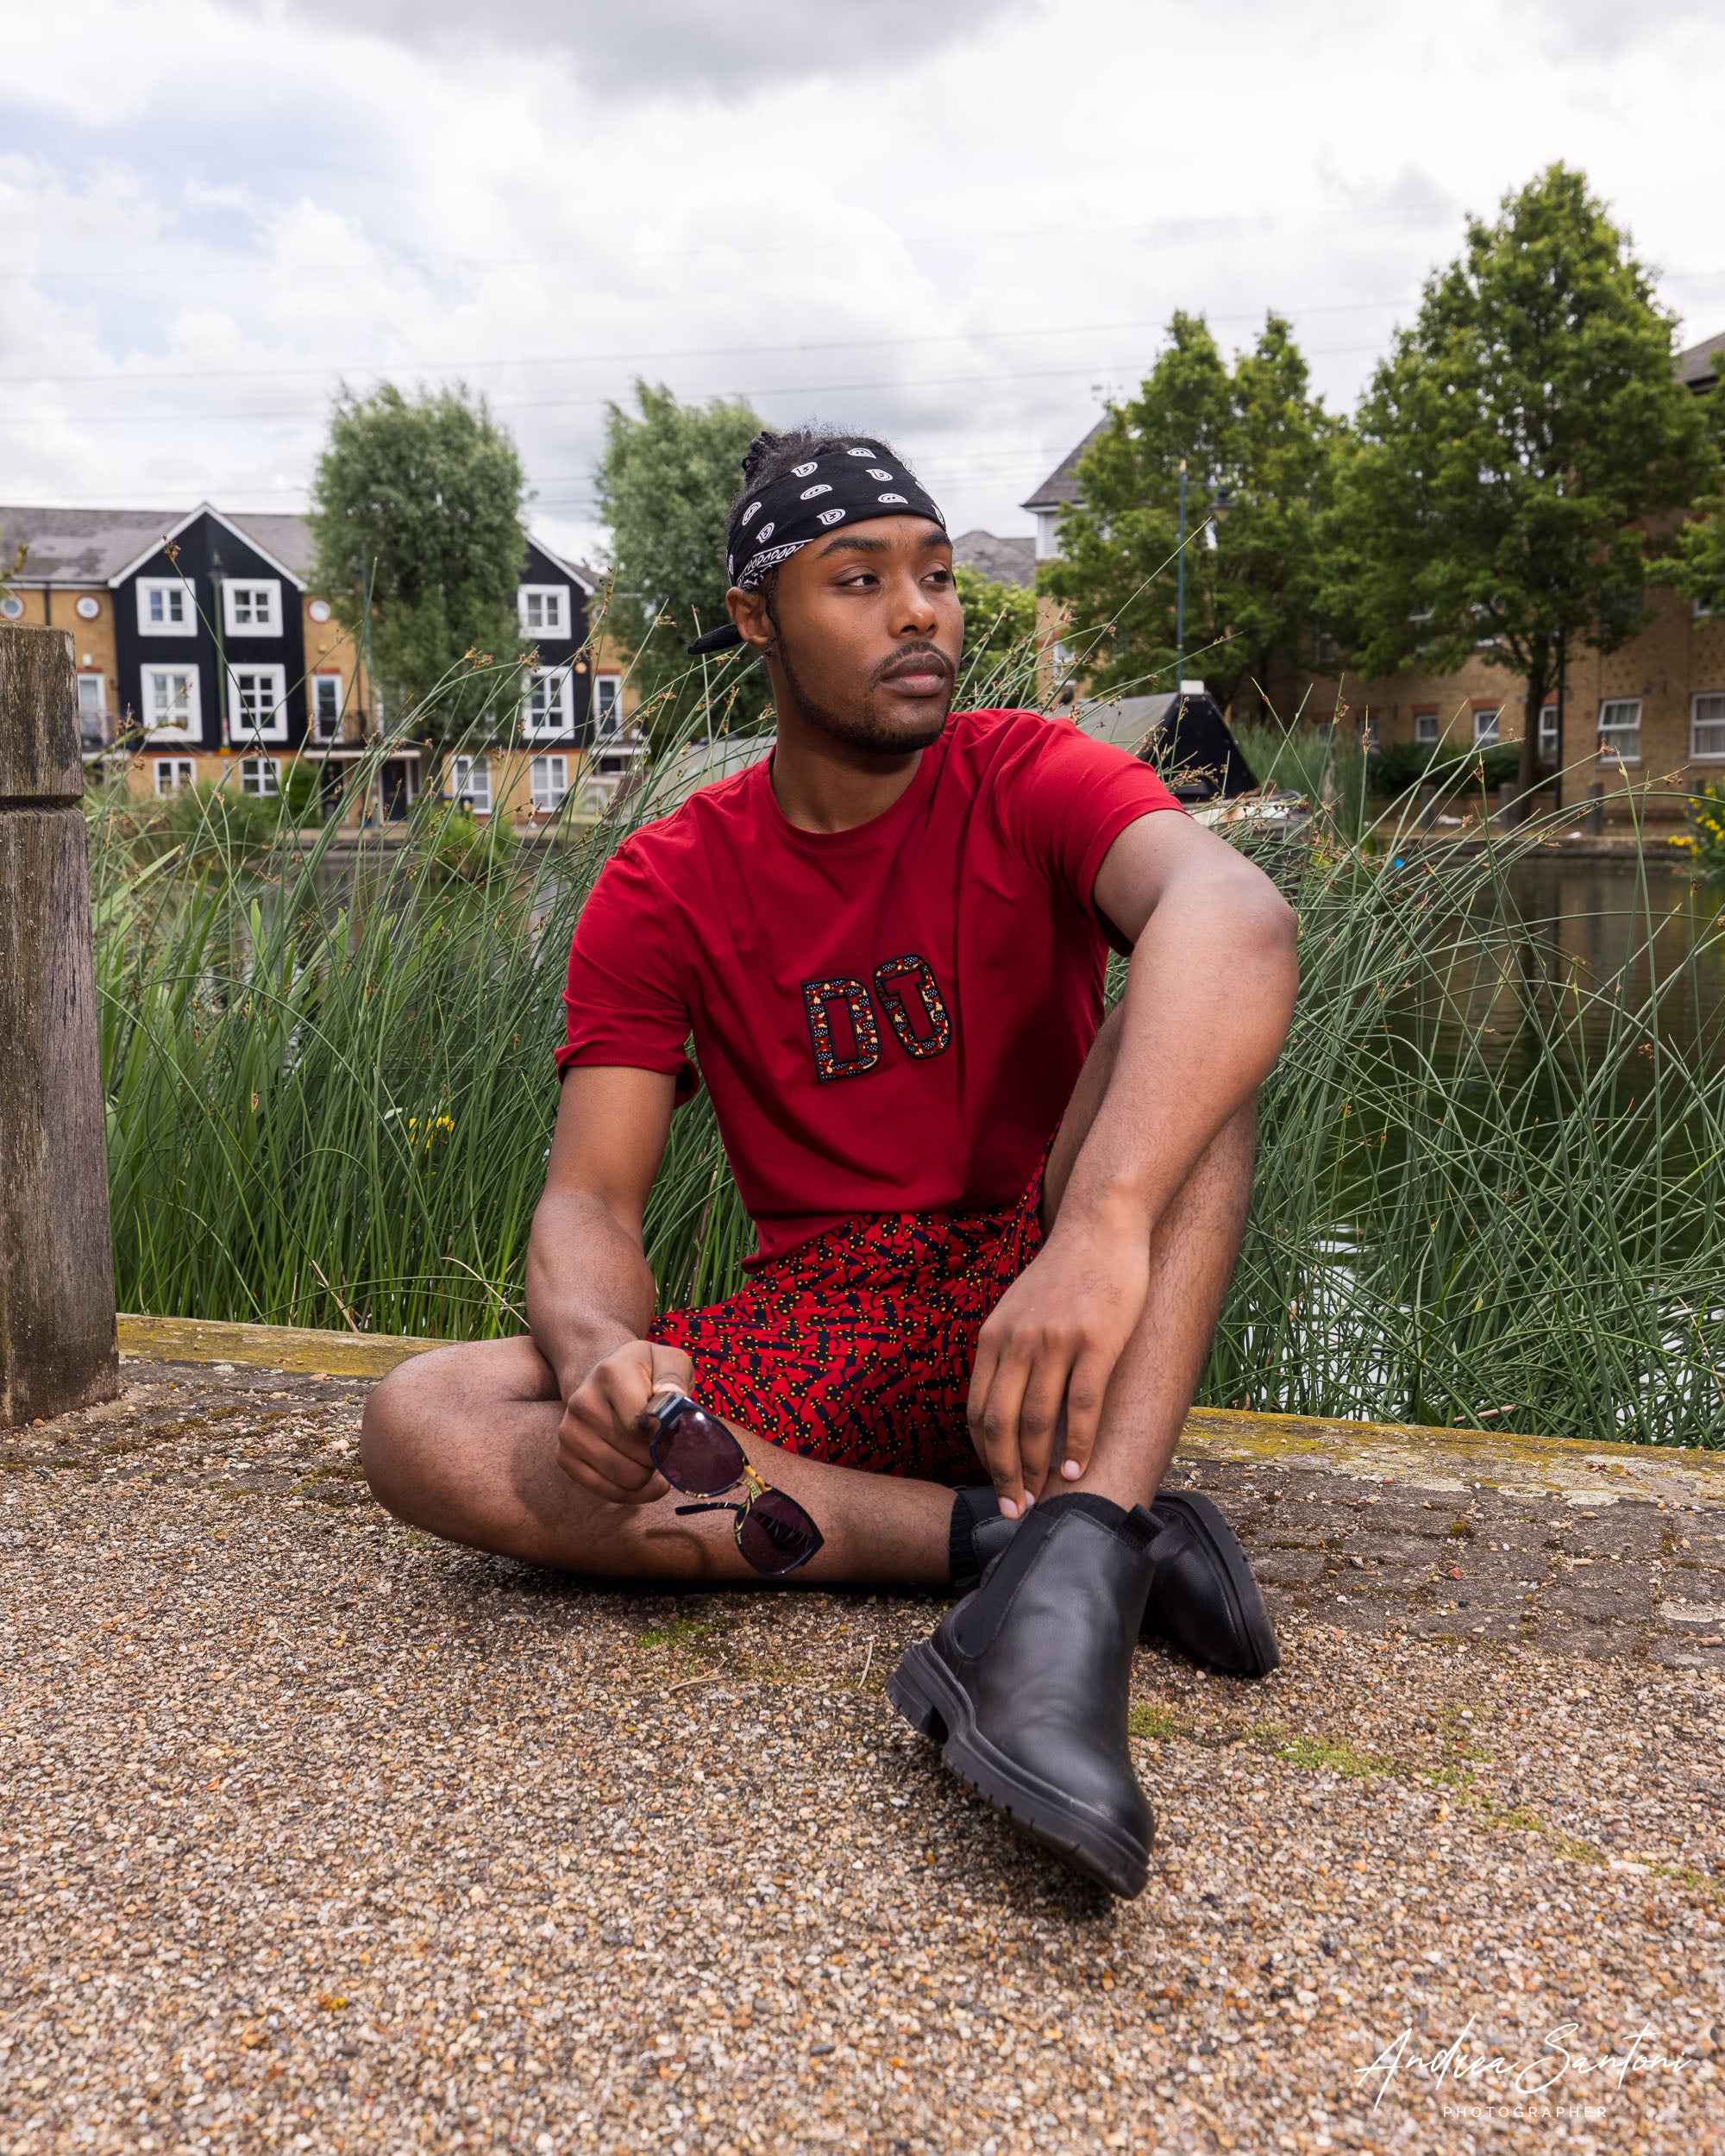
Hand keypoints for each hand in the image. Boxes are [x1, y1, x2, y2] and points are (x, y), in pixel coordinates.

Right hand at [556, 1339, 694, 1504]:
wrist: (603, 1381)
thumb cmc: (645, 1374)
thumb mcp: (667, 1361)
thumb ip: (673, 1378)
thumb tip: (672, 1399)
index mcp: (610, 1374)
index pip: (645, 1424)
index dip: (667, 1436)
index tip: (673, 1429)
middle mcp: (583, 1403)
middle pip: (638, 1454)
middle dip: (661, 1455)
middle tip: (665, 1443)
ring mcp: (569, 1431)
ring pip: (627, 1479)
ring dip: (649, 1475)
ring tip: (654, 1458)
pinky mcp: (564, 1456)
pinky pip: (608, 1492)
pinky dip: (634, 1493)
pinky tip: (644, 1479)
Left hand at [966, 1223, 1147, 1516]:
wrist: (1100, 1227)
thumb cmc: (1064, 1274)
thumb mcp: (1018, 1309)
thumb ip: (1008, 1353)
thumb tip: (1007, 1409)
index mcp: (993, 1337)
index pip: (977, 1411)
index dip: (983, 1456)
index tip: (997, 1485)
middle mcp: (1017, 1341)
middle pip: (999, 1425)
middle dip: (1003, 1475)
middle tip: (1014, 1508)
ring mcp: (1055, 1342)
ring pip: (1036, 1421)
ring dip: (1037, 1468)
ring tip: (1044, 1496)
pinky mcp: (1095, 1342)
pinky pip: (1081, 1406)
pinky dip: (1076, 1445)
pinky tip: (1077, 1468)